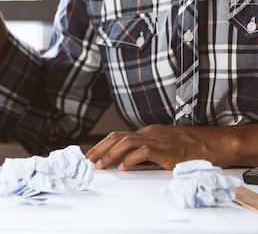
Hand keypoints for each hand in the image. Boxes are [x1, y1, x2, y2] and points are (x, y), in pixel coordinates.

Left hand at [85, 124, 227, 169]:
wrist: (212, 144)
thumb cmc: (190, 147)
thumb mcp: (163, 145)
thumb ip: (146, 150)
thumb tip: (127, 161)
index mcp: (147, 132)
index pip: (118, 135)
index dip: (103, 145)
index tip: (91, 155)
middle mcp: (148, 134)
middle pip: (117, 136)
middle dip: (99, 148)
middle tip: (87, 160)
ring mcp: (157, 140)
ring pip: (126, 142)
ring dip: (110, 154)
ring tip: (100, 165)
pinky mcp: (166, 150)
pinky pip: (144, 151)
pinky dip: (130, 159)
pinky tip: (122, 167)